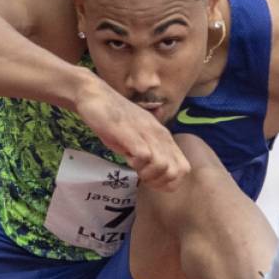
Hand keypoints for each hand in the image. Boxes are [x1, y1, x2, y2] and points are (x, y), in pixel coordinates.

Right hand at [74, 77, 189, 190]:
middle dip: (160, 181)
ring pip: (164, 166)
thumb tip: (152, 173)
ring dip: (148, 174)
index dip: (169, 182)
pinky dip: (137, 164)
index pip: (183, 168)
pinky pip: (144, 156)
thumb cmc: (114, 118)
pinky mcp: (130, 132)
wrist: (95, 95)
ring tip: (134, 168)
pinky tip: (127, 159)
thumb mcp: (136, 137)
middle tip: (142, 177)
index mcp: (163, 137)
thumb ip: (147, 152)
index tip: (151, 180)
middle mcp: (159, 134)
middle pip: (177, 171)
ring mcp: (146, 133)